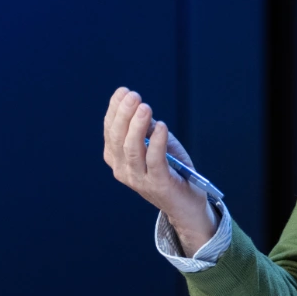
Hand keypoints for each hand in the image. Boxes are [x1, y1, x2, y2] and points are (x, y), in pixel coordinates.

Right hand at [103, 87, 217, 255]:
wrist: (186, 203)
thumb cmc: (172, 170)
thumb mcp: (158, 144)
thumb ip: (148, 129)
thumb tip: (141, 108)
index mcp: (118, 159)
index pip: (110, 132)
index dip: (115, 110)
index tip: (123, 91)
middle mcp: (123, 170)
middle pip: (118, 139)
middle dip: (124, 115)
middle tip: (133, 96)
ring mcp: (139, 179)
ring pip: (132, 150)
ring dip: (138, 126)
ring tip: (145, 107)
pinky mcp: (158, 184)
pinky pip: (155, 161)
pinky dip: (158, 142)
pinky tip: (162, 127)